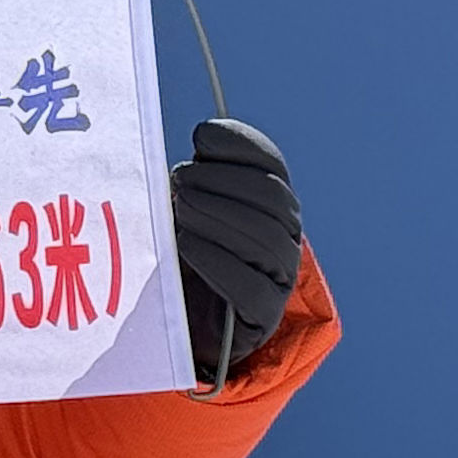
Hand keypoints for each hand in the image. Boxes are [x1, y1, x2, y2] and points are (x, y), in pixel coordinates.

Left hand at [172, 117, 301, 383]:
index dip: (241, 143)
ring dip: (219, 217)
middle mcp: (284, 236)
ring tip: (179, 209)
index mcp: (268, 201)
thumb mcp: (179, 209)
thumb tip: (179, 148)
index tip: (200, 136)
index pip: (270, 162)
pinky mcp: (261, 317)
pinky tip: (187, 245)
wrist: (174, 322)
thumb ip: (189, 178)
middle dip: (224, 182)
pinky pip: (253, 289)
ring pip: (268, 241)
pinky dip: (219, 262)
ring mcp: (278, 278)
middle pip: (273, 199)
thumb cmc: (175, 253)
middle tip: (179, 179)